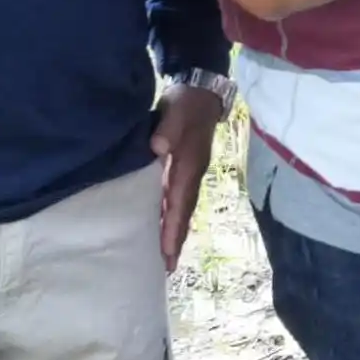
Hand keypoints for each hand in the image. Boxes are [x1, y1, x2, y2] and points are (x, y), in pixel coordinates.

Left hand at [151, 81, 223, 268]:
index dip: (173, 226)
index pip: (180, 201)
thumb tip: (158, 148)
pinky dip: (171, 217)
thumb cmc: (187, 103)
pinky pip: (176, 200)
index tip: (167, 249)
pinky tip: (161, 227)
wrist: (201, 92)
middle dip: (176, 239)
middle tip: (167, 267)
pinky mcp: (182, 169)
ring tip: (166, 257)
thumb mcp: (178, 111)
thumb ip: (169, 129)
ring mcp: (188, 173)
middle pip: (184, 213)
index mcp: (189, 165)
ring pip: (181, 209)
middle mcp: (192, 174)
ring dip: (174, 233)